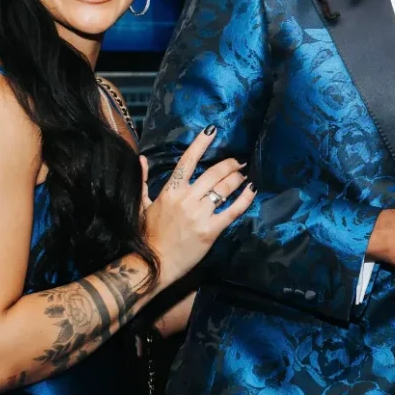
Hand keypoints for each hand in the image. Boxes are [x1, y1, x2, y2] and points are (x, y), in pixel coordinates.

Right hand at [142, 127, 255, 286]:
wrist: (152, 264)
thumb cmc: (148, 235)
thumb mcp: (142, 206)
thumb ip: (143, 181)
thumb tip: (142, 159)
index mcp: (170, 191)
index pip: (187, 161)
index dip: (201, 143)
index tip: (213, 129)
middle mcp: (187, 199)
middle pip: (214, 173)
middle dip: (230, 164)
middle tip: (239, 161)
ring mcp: (200, 214)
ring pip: (225, 188)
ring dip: (237, 178)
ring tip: (244, 175)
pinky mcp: (211, 230)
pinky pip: (233, 210)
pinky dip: (245, 198)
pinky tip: (252, 190)